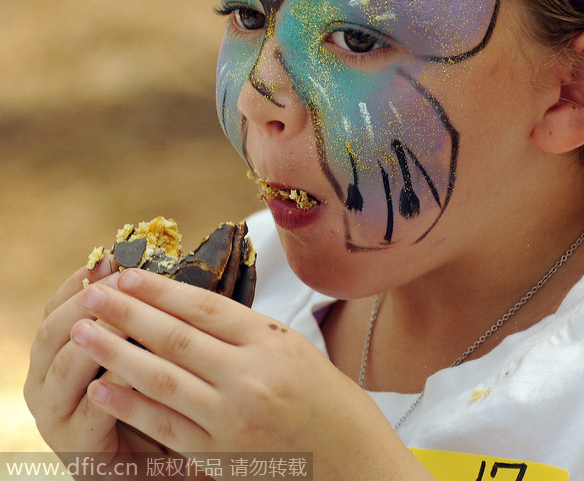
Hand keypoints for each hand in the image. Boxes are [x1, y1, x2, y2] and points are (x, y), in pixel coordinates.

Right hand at [24, 260, 166, 459]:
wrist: (149, 459)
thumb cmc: (145, 394)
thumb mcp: (134, 347)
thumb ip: (131, 314)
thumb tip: (141, 263)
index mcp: (53, 351)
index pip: (57, 306)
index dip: (83, 280)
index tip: (113, 256)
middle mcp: (44, 381)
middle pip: (53, 331)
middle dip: (87, 301)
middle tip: (118, 282)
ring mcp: (55, 415)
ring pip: (66, 366)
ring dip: (98, 336)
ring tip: (125, 315)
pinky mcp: (76, 445)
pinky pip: (93, 408)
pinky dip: (115, 384)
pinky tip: (139, 366)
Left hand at [70, 269, 431, 479]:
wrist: (351, 458)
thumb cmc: (324, 396)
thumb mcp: (292, 347)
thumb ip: (244, 331)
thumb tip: (186, 307)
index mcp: (272, 342)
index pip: (205, 307)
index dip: (161, 289)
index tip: (128, 273)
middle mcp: (250, 377)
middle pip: (175, 338)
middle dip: (127, 312)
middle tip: (92, 293)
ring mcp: (231, 419)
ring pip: (161, 379)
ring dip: (116, 353)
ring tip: (83, 332)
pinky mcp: (219, 456)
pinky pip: (164, 425)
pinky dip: (129, 405)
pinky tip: (102, 385)